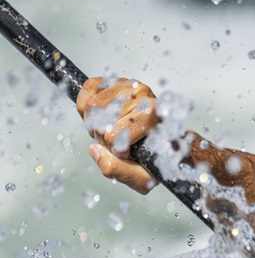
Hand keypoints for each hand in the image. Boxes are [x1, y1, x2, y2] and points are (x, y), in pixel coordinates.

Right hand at [76, 77, 160, 193]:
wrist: (165, 139)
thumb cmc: (157, 157)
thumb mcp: (144, 177)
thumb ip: (119, 171)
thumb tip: (96, 151)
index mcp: (154, 115)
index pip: (115, 135)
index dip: (116, 150)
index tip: (127, 153)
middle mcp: (143, 94)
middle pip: (101, 122)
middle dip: (104, 139)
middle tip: (117, 143)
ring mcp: (127, 84)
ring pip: (91, 107)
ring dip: (94, 125)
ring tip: (110, 131)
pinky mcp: (114, 80)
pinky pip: (87, 89)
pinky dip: (85, 107)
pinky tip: (100, 117)